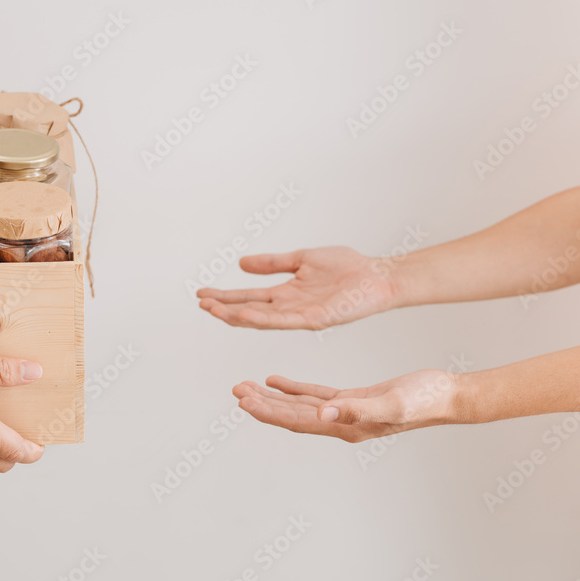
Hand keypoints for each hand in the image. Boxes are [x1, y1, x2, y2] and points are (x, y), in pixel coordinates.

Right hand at [197, 247, 397, 329]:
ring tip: (214, 310)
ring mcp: (300, 316)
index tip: (201, 294)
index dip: (225, 296)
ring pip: (261, 319)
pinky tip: (245, 315)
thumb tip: (241, 264)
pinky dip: (262, 319)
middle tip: (201, 304)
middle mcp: (289, 308)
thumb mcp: (301, 259)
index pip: (248, 297)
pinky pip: (284, 321)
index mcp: (286, 294)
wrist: (377, 276)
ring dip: (236, 316)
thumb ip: (273, 263)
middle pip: (249, 310)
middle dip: (224, 308)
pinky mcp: (315, 320)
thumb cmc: (347, 267)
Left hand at [233, 369, 458, 441]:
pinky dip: (292, 388)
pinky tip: (275, 381)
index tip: (243, 402)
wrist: (446, 396)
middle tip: (235, 391)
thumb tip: (322, 413)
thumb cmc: (423, 401)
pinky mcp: (351, 398)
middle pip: (290, 416)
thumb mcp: (390, 403)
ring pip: (297, 405)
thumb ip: (356, 409)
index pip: (296, 421)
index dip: (268, 412)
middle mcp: (339, 422)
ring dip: (270, 397)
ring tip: (245, 387)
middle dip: (260, 405)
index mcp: (344, 426)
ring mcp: (344, 411)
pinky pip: (313, 394)